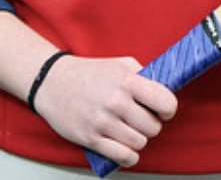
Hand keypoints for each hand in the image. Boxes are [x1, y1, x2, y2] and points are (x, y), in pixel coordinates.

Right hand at [33, 54, 177, 167]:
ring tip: (130, 129)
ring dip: (138, 139)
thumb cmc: (88, 72)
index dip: (168, 109)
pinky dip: (129, 156)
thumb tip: (165, 88)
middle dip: (151, 125)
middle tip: (141, 119)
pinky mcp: (91, 138)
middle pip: (153, 127)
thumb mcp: (118, 64)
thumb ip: (142, 74)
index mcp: (126, 80)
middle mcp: (116, 101)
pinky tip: (125, 147)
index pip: (164, 101)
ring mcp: (103, 122)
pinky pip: (123, 157)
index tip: (163, 110)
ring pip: (139, 143)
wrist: (53, 82)